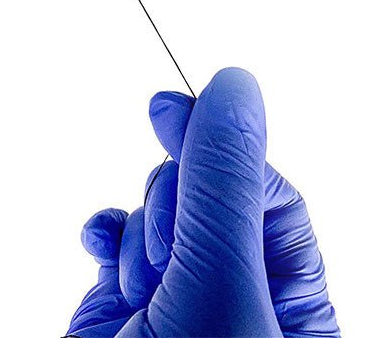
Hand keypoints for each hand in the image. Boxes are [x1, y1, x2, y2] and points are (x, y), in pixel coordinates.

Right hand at [67, 68, 340, 337]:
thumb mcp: (221, 282)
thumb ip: (223, 185)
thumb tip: (234, 88)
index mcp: (289, 296)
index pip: (265, 189)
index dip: (223, 148)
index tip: (174, 108)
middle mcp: (233, 289)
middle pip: (204, 190)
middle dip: (174, 204)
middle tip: (170, 238)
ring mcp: (175, 293)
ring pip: (156, 211)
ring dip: (140, 237)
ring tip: (143, 288)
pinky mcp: (121, 302)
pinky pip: (114, 239)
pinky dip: (106, 235)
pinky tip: (103, 247)